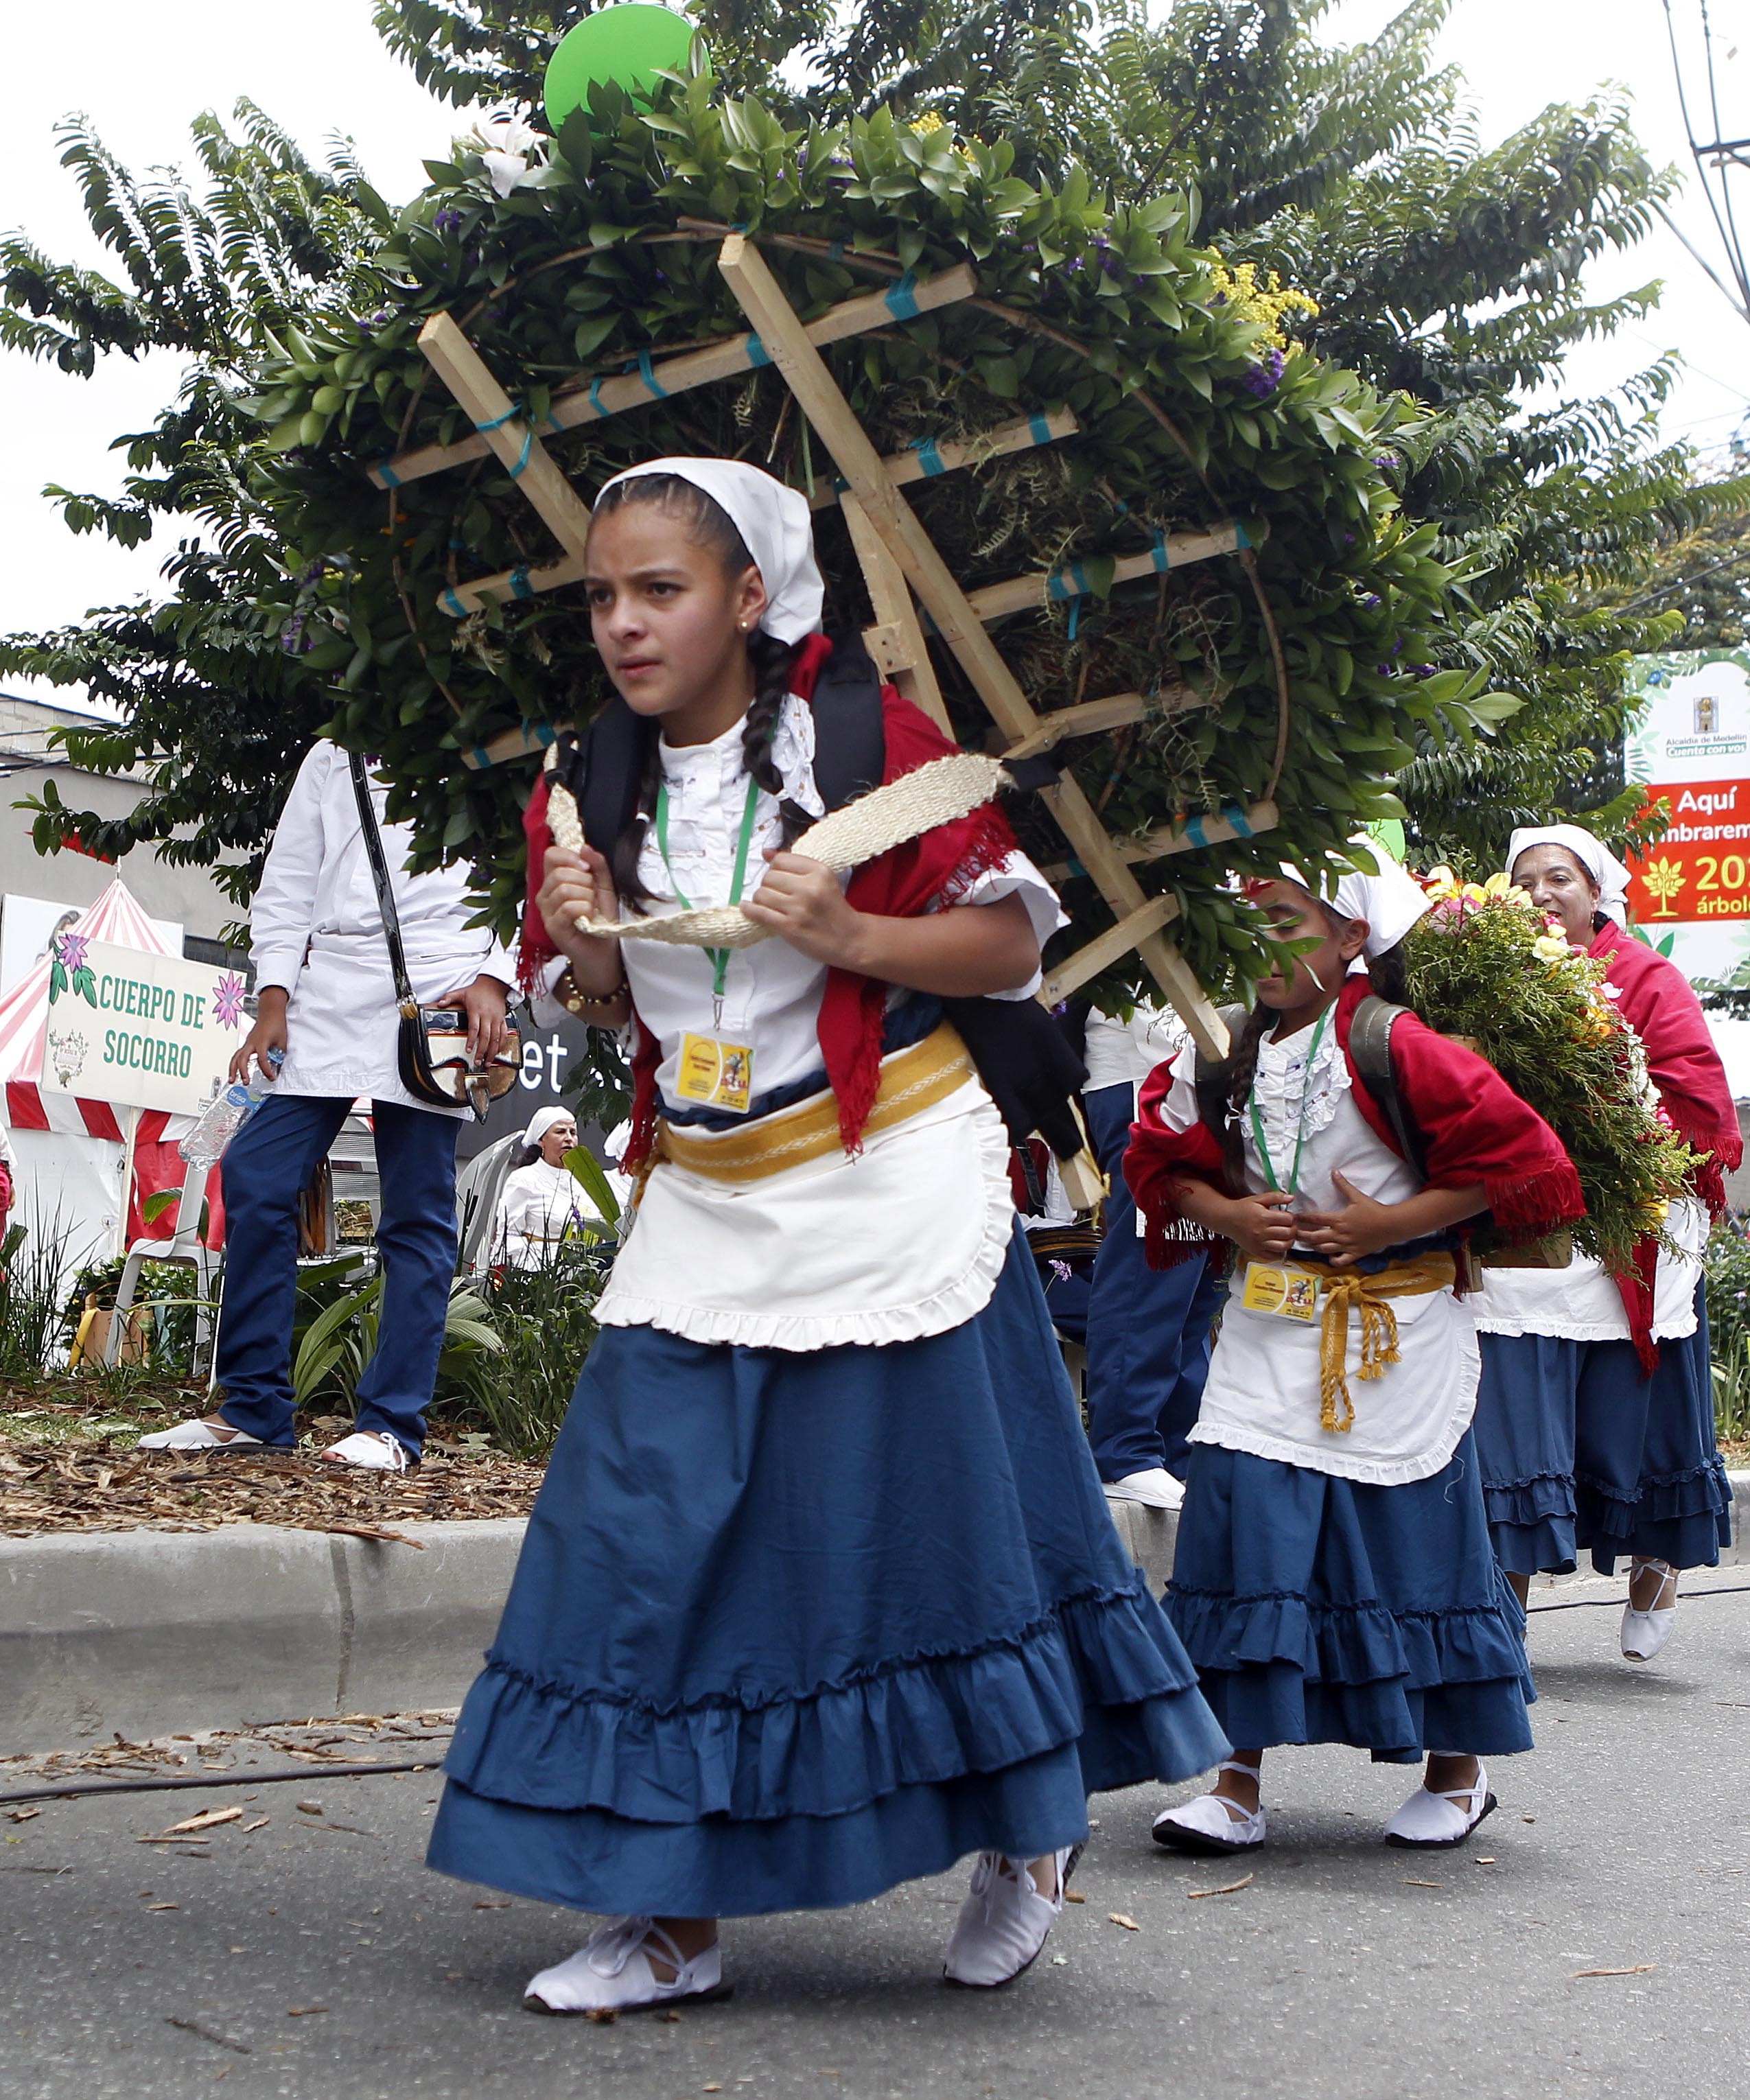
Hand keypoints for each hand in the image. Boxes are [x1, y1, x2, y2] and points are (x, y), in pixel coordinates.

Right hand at [229, 989, 288, 1084]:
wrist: (270, 1012)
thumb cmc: (276, 1024)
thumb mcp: (282, 1042)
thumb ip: (279, 1056)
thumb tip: (277, 1068)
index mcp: (261, 1042)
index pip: (262, 1060)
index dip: (267, 1070)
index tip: (271, 1077)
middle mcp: (251, 1043)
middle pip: (242, 1059)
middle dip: (243, 1072)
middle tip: (246, 1082)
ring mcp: (247, 1043)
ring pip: (236, 1057)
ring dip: (233, 1070)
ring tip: (233, 1080)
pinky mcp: (247, 1043)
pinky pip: (238, 1055)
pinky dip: (236, 1064)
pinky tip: (236, 1071)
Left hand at [433, 974, 510, 1065]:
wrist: (494, 984)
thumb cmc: (478, 990)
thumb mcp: (461, 992)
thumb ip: (449, 998)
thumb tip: (440, 1004)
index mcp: (476, 1010)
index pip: (474, 1028)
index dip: (471, 1040)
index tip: (468, 1050)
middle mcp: (488, 1016)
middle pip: (486, 1036)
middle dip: (482, 1050)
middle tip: (478, 1061)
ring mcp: (497, 1019)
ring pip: (496, 1038)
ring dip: (492, 1051)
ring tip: (488, 1061)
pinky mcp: (503, 1020)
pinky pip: (504, 1034)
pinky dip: (502, 1044)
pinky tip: (497, 1052)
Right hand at [536, 843, 624, 982]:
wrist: (603, 950)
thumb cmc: (600, 920)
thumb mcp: (604, 887)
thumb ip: (597, 866)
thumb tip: (585, 847)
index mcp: (554, 881)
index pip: (551, 855)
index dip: (570, 857)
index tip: (587, 868)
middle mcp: (546, 894)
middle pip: (559, 873)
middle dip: (584, 882)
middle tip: (592, 897)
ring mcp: (547, 912)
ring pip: (564, 889)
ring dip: (587, 897)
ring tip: (591, 909)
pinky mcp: (553, 927)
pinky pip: (568, 907)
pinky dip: (585, 909)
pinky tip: (589, 917)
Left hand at [742, 848, 866, 966]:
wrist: (849, 939)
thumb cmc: (833, 910)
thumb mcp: (822, 880)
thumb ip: (795, 864)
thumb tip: (766, 852)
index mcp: (819, 872)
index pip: (781, 860)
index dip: (775, 868)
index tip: (779, 877)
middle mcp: (809, 887)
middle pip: (769, 877)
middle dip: (768, 885)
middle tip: (776, 895)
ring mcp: (799, 908)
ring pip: (761, 894)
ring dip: (761, 899)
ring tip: (771, 905)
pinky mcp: (790, 927)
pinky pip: (759, 913)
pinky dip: (750, 910)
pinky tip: (748, 908)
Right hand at [1219, 1187, 1300, 1264]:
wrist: (1226, 1219)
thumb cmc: (1242, 1209)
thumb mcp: (1258, 1199)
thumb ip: (1275, 1197)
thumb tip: (1291, 1197)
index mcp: (1263, 1217)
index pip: (1288, 1219)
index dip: (1292, 1217)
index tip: (1288, 1217)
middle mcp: (1261, 1232)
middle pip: (1288, 1233)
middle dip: (1293, 1229)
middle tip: (1290, 1226)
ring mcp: (1258, 1243)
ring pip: (1283, 1247)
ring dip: (1289, 1241)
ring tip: (1286, 1236)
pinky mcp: (1255, 1251)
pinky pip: (1272, 1256)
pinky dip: (1278, 1252)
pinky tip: (1277, 1244)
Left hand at [1294, 1170, 1399, 1266]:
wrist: (1391, 1225)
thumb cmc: (1374, 1209)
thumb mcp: (1357, 1196)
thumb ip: (1343, 1185)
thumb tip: (1334, 1171)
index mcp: (1338, 1219)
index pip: (1315, 1219)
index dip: (1303, 1218)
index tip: (1294, 1217)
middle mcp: (1339, 1234)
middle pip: (1315, 1237)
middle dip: (1302, 1235)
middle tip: (1293, 1233)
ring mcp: (1346, 1245)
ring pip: (1324, 1249)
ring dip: (1314, 1247)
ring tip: (1307, 1244)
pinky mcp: (1354, 1254)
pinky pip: (1339, 1261)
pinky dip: (1332, 1260)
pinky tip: (1329, 1256)